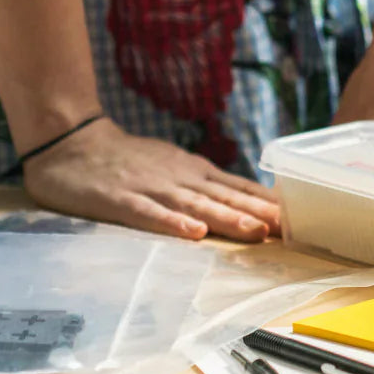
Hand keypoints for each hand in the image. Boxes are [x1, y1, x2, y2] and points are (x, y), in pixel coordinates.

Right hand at [21, 118, 279, 241]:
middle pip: (226, 198)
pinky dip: (172, 222)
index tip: (302, 222)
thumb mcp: (178, 167)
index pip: (241, 190)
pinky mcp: (121, 199)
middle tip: (291, 230)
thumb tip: (255, 204)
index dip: (271, 206)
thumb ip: (211, 186)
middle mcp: (182, 179)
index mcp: (197, 173)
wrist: (72, 141)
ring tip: (255, 232)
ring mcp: (152, 188)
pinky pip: (149, 213)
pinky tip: (193, 233)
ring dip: (227, 219)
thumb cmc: (131, 160)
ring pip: (196, 205)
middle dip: (260, 214)